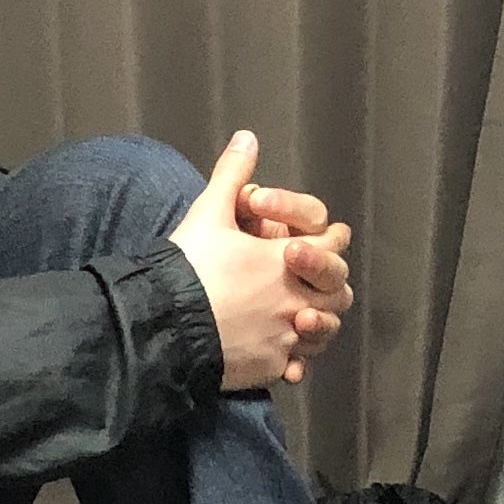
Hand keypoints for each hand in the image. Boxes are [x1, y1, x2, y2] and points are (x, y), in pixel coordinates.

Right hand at [169, 131, 349, 390]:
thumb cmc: (190, 266)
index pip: (332, 246)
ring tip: (301, 318)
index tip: (326, 238)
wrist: (167, 324)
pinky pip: (295, 365)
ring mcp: (287, 336)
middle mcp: (298, 300)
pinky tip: (281, 355)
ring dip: (316, 322)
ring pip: (322, 331)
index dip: (330, 239)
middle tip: (316, 281)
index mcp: (289, 260)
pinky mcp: (271, 366)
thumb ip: (232, 174)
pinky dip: (292, 359)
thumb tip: (248, 137)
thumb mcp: (209, 212)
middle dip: (329, 283)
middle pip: (337, 292)